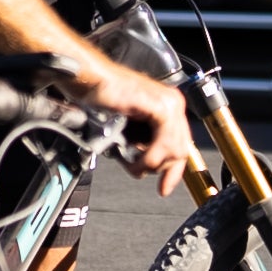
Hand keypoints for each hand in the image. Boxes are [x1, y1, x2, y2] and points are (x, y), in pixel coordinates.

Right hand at [64, 55, 203, 190]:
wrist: (89, 81)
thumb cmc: (101, 100)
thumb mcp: (128, 130)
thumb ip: (143, 144)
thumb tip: (150, 168)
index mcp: (168, 106)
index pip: (182, 145)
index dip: (173, 172)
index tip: (163, 189)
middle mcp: (173, 102)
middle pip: (181, 151)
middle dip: (158, 168)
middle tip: (137, 170)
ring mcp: (169, 103)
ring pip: (174, 150)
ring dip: (151, 164)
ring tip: (132, 165)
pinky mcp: (160, 106)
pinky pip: (165, 142)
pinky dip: (151, 157)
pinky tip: (137, 160)